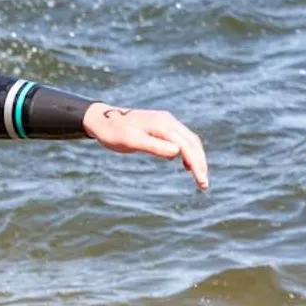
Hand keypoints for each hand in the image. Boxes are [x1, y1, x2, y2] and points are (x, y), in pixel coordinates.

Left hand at [82, 103, 208, 191]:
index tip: (202, 183)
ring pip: (190, 140)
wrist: (101, 119)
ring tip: (198, 178)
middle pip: (193, 143)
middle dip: (200, 163)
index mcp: (163, 125)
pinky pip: (182, 139)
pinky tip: (185, 165)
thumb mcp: (131, 141)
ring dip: (196, 158)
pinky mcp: (162, 126)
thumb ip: (153, 146)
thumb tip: (177, 152)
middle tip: (203, 186)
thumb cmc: (113, 132)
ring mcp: (166, 122)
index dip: (197, 165)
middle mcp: (168, 121)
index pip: (187, 146)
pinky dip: (188, 152)